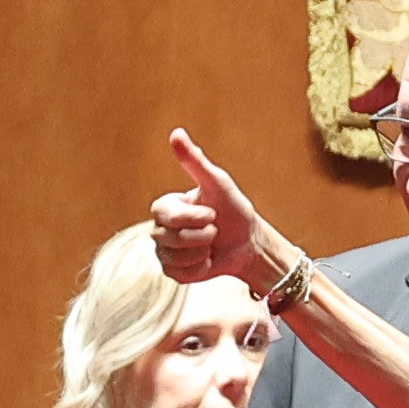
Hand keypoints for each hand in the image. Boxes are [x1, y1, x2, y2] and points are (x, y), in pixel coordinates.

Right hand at [150, 126, 295, 290]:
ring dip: (201, 252)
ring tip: (211, 244)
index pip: (164, 214)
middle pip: (168, 237)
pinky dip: (200, 268)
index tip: (211, 213)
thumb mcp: (217, 183)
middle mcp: (160, 229)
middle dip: (200, 236)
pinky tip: (208, 260)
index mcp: (166, 206)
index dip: (191, 217)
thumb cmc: (234, 210)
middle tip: (215, 229)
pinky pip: (180, 274)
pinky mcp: (173, 273)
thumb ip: (194, 161)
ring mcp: (164, 252)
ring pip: (173, 258)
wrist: (249, 243)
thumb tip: (176, 133)